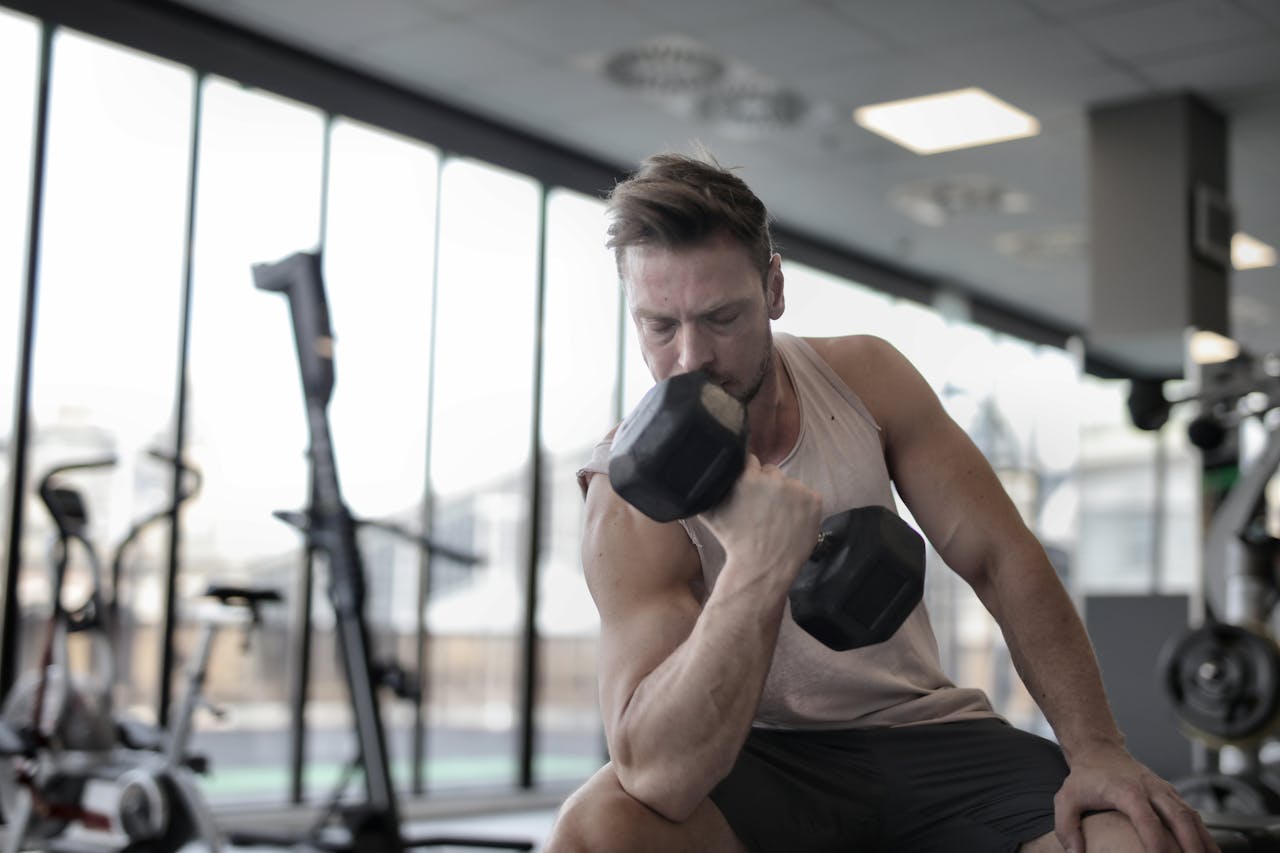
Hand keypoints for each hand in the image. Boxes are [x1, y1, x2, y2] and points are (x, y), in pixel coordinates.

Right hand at [699, 454, 821, 583]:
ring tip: (777, 516)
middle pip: (771, 471)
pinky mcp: (814, 500)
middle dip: (766, 484)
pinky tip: (791, 521)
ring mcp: (797, 489)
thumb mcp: (709, 512)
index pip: (750, 461)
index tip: (748, 489)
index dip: (748, 474)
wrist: (762, 568)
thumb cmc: (733, 541)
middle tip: (761, 506)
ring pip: (790, 484)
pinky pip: (807, 495)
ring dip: (784, 495)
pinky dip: (801, 506)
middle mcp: (774, 478)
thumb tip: (703, 471)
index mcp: (748, 477)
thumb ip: (707, 487)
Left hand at [1053, 745, 1217, 852]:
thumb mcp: (1066, 799)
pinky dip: (1204, 834)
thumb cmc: (1085, 779)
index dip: (1155, 841)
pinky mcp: (1172, 795)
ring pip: (1191, 816)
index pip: (1146, 818)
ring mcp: (1164, 791)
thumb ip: (1067, 827)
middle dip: (1191, 844)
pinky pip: (1193, 815)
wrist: (1100, 751)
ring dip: (1204, 841)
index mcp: (1126, 790)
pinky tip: (1209, 852)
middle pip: (1179, 816)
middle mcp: (1151, 789)